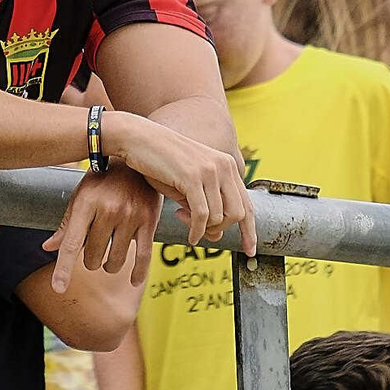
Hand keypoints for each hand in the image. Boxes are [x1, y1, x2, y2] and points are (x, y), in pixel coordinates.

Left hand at [43, 163, 161, 292]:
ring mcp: (130, 214)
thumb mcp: (81, 195)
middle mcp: (109, 208)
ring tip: (108, 260)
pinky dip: (138, 272)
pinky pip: (143, 256)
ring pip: (116, 259)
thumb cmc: (103, 179)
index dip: (63, 268)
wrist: (136, 157)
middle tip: (94, 252)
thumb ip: (67, 224)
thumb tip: (48, 247)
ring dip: (110, 266)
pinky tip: (133, 280)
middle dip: (91, 260)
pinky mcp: (149, 219)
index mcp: (86, 201)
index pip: (71, 243)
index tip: (58, 288)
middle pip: (93, 254)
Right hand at [103, 113, 256, 254]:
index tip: (250, 250)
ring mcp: (209, 170)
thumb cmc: (159, 163)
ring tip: (182, 219)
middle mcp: (223, 166)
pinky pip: (202, 216)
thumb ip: (205, 207)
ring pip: (220, 217)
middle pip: (238, 214)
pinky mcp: (192, 177)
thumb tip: (218, 236)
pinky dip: (196, 231)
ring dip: (202, 229)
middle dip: (221, 230)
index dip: (250, 230)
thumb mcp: (187, 186)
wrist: (138, 138)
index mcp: (226, 165)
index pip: (248, 204)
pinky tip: (189, 235)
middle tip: (200, 232)